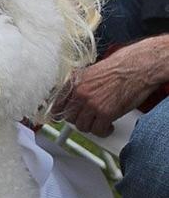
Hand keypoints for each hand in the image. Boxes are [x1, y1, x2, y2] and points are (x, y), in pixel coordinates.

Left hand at [53, 36, 168, 136]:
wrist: (139, 66)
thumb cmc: (121, 66)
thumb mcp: (93, 71)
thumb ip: (81, 85)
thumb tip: (74, 97)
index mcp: (75, 81)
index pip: (57, 103)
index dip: (57, 114)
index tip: (57, 119)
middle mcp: (80, 92)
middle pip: (70, 118)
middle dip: (79, 120)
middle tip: (89, 119)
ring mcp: (92, 103)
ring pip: (82, 126)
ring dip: (92, 127)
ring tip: (100, 122)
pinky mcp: (105, 113)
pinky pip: (98, 130)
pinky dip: (104, 131)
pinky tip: (108, 126)